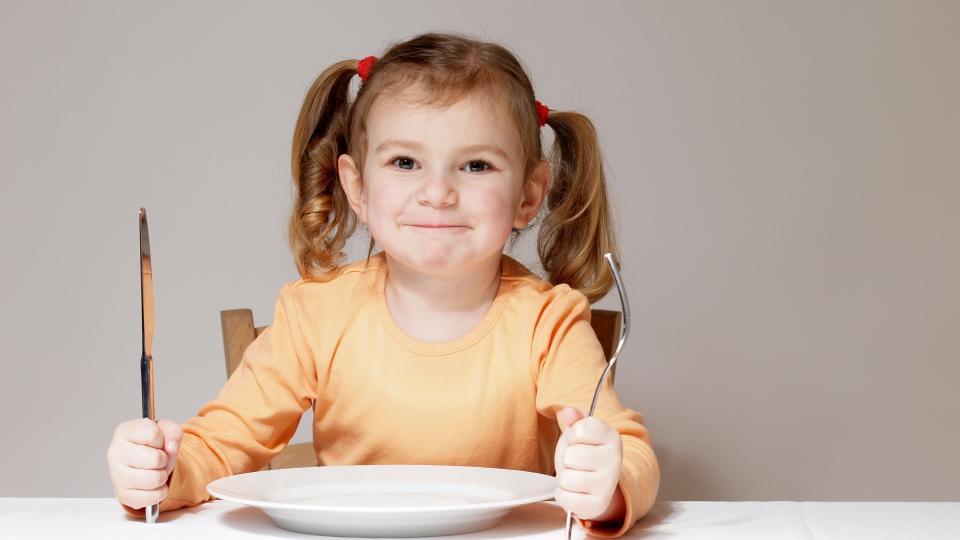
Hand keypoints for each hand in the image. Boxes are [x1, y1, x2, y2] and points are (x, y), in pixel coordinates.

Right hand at [106, 418, 182, 509]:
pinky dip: (159, 492)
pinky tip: (153, 484)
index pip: (152, 433)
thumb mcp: (164, 430)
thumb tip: (171, 445)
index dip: (162, 439)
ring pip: (155, 479)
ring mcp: (116, 475)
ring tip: (155, 470)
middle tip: (158, 459)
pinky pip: (152, 497)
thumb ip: (172, 431)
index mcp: (124, 431)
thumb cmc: (150, 446)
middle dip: (164, 459)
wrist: (139, 465)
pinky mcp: (122, 495)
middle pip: (156, 459)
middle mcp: (115, 452)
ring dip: (162, 476)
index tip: (156, 441)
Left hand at [554, 406, 623, 520]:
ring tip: (576, 476)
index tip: (579, 441)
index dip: (572, 435)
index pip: (580, 430)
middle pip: (571, 456)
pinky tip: (574, 491)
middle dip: (567, 459)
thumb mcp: (580, 433)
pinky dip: (564, 495)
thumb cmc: (586, 454)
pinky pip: (566, 499)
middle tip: (576, 462)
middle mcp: (614, 460)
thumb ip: (574, 420)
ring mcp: (608, 484)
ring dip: (565, 478)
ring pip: (567, 478)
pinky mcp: (599, 504)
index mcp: (611, 437)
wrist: (597, 483)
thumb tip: (568, 412)